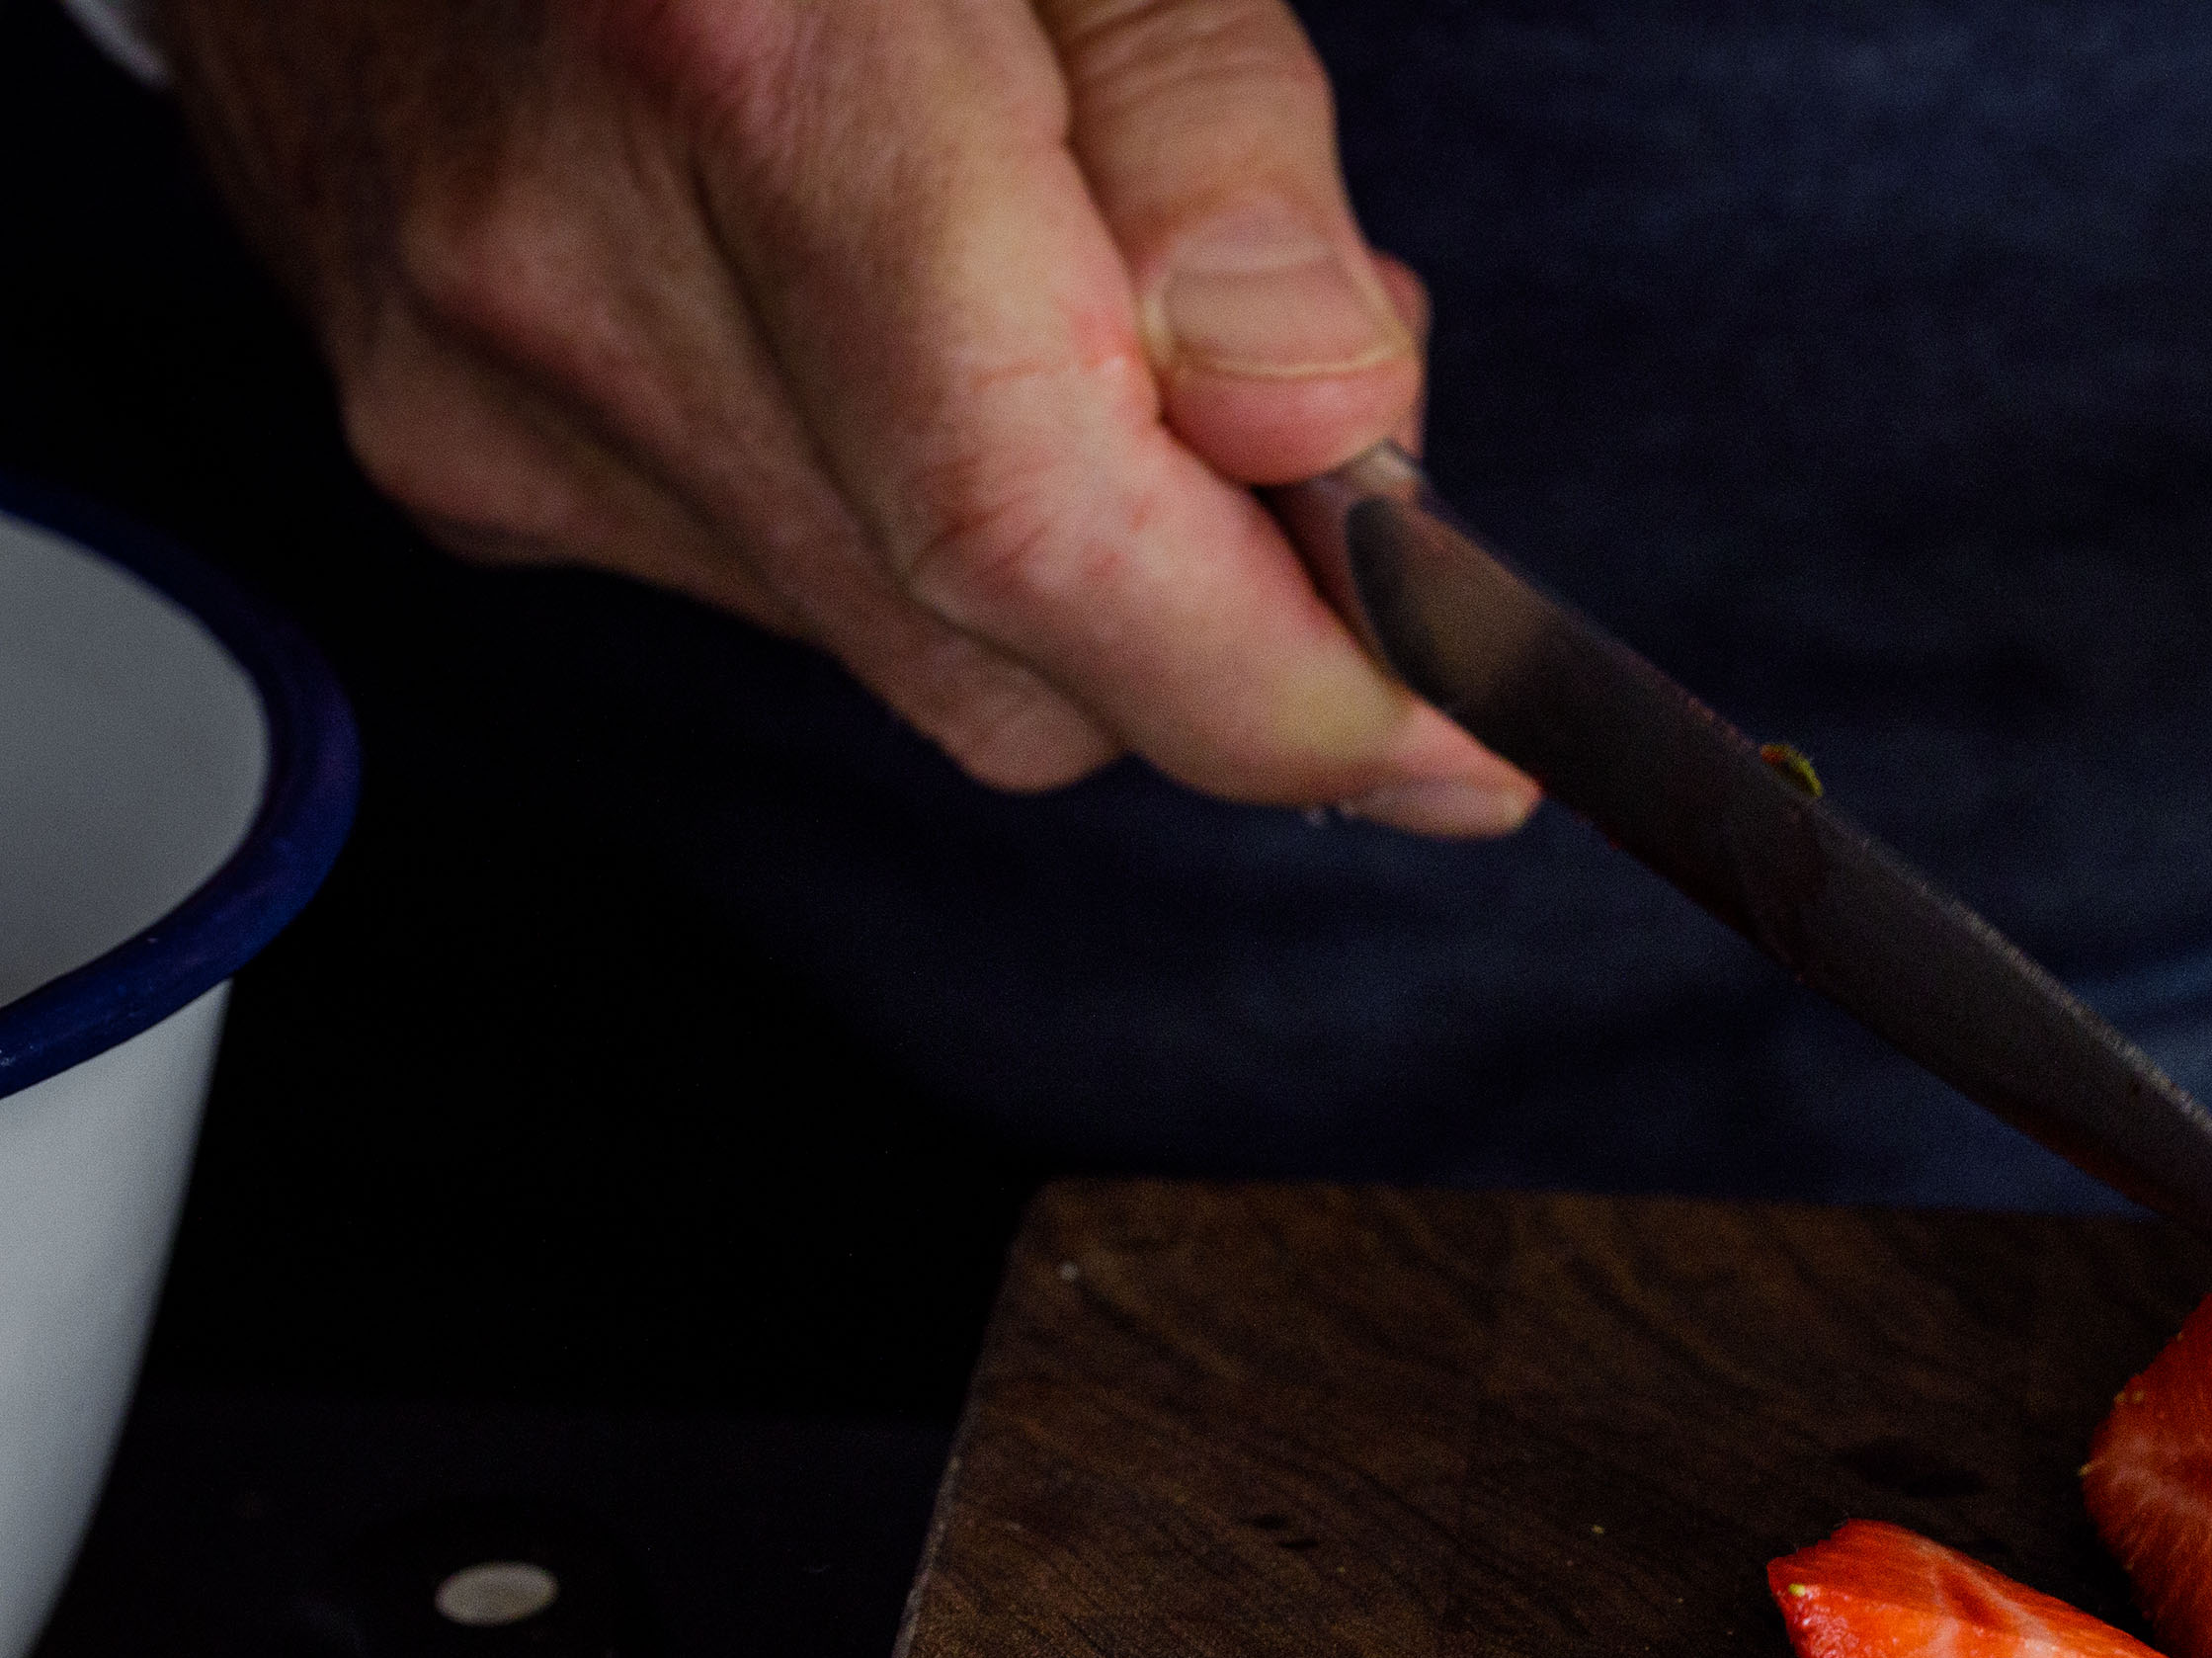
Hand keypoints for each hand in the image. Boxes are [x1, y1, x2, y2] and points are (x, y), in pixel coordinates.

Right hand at [154, 0, 1534, 823]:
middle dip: (1220, 615)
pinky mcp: (458, 455)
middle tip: (1312, 435)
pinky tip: (910, 332)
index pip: (1043, 528)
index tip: (1465, 746)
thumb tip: (1329, 431)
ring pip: (913, 651)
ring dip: (1071, 560)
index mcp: (750, 68)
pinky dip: (918, 517)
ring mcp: (490, 385)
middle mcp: (581, 265)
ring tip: (1088, 313)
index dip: (1286, 687)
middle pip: (1004, 652)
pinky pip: (789, 592)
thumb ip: (1210, 139)